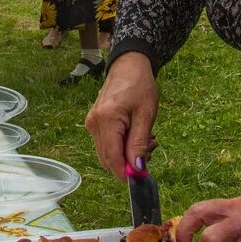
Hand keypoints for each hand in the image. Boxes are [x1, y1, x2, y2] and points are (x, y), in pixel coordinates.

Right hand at [85, 52, 157, 179]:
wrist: (128, 66)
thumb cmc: (140, 86)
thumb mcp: (146, 115)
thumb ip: (139, 143)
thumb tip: (137, 169)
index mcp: (106, 120)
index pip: (112, 158)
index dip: (126, 172)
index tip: (144, 175)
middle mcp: (93, 124)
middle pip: (107, 159)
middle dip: (128, 163)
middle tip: (150, 150)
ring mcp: (91, 124)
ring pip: (107, 153)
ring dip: (126, 155)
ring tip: (146, 140)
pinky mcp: (93, 123)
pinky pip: (106, 144)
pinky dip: (121, 147)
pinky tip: (135, 136)